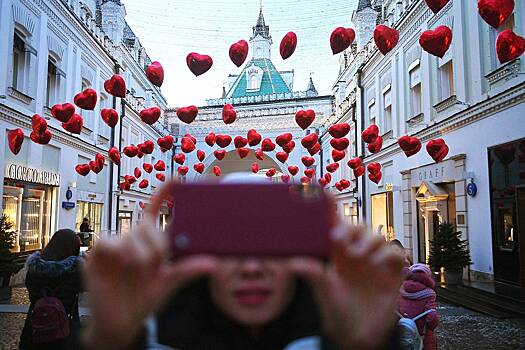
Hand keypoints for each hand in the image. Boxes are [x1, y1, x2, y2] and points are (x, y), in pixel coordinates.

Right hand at [82, 182, 216, 349]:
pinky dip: (120, 256)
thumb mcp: (168, 284)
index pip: (156, 212)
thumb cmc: (143, 300)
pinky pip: (112, 242)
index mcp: (150, 242)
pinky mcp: (98, 252)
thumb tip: (212, 262)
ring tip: (134, 272)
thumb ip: (187, 270)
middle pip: (148, 225)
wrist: (119, 322)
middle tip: (154, 265)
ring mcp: (116, 244)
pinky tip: (118, 267)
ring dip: (139, 257)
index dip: (164, 194)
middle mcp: (133, 238)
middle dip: (156, 246)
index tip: (177, 179)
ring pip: (133, 235)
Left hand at [289, 224, 403, 349]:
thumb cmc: (338, 311)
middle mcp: (358, 256)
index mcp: (339, 256)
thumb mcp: (324, 292)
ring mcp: (375, 263)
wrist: (358, 334)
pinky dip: (388, 253)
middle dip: (351, 229)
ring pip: (377, 238)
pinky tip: (377, 264)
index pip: (338, 231)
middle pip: (359, 229)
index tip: (329, 211)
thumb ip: (314, 275)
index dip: (335, 220)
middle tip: (341, 240)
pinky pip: (396, 254)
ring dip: (368, 241)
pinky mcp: (392, 273)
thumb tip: (294, 263)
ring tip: (357, 256)